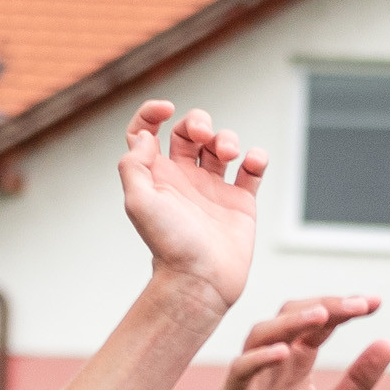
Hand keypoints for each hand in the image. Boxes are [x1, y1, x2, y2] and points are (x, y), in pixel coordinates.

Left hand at [117, 101, 267, 313]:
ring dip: (226, 137)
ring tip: (229, 153)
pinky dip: (256, 158)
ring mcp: (213, 189)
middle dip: (198, 122)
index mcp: (157, 176)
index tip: (166, 109)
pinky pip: (252, 170)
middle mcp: (184, 179)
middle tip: (203, 134)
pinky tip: (252, 162)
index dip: (151, 113)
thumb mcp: (137, 202)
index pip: (147, 132)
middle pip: (189, 132)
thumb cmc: (168, 245)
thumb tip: (145, 137)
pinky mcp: (240, 203)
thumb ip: (134, 164)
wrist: (201, 279)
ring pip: (220, 146)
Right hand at [199, 297, 389, 389]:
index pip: (318, 323)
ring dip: (292, 322)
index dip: (343, 309)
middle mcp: (271, 362)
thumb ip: (358, 381)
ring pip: (262, 334)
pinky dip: (260, 359)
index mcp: (296, 362)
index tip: (375, 302)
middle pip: (291, 316)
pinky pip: (242, 371)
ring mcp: (249, 378)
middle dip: (324, 307)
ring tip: (322, 316)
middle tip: (357, 305)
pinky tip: (285, 353)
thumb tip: (388, 343)